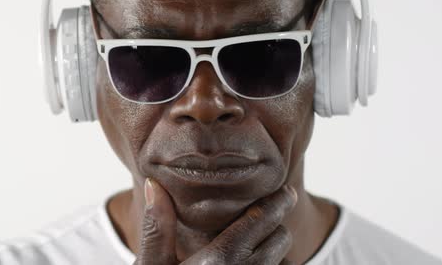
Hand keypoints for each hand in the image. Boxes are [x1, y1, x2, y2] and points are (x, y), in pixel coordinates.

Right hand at [133, 178, 297, 264]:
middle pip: (278, 242)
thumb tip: (155, 184)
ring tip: (268, 239)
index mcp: (215, 263)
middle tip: (272, 214)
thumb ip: (157, 228)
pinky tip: (253, 264)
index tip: (285, 192)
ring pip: (281, 264)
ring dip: (276, 251)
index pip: (257, 224)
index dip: (274, 205)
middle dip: (276, 227)